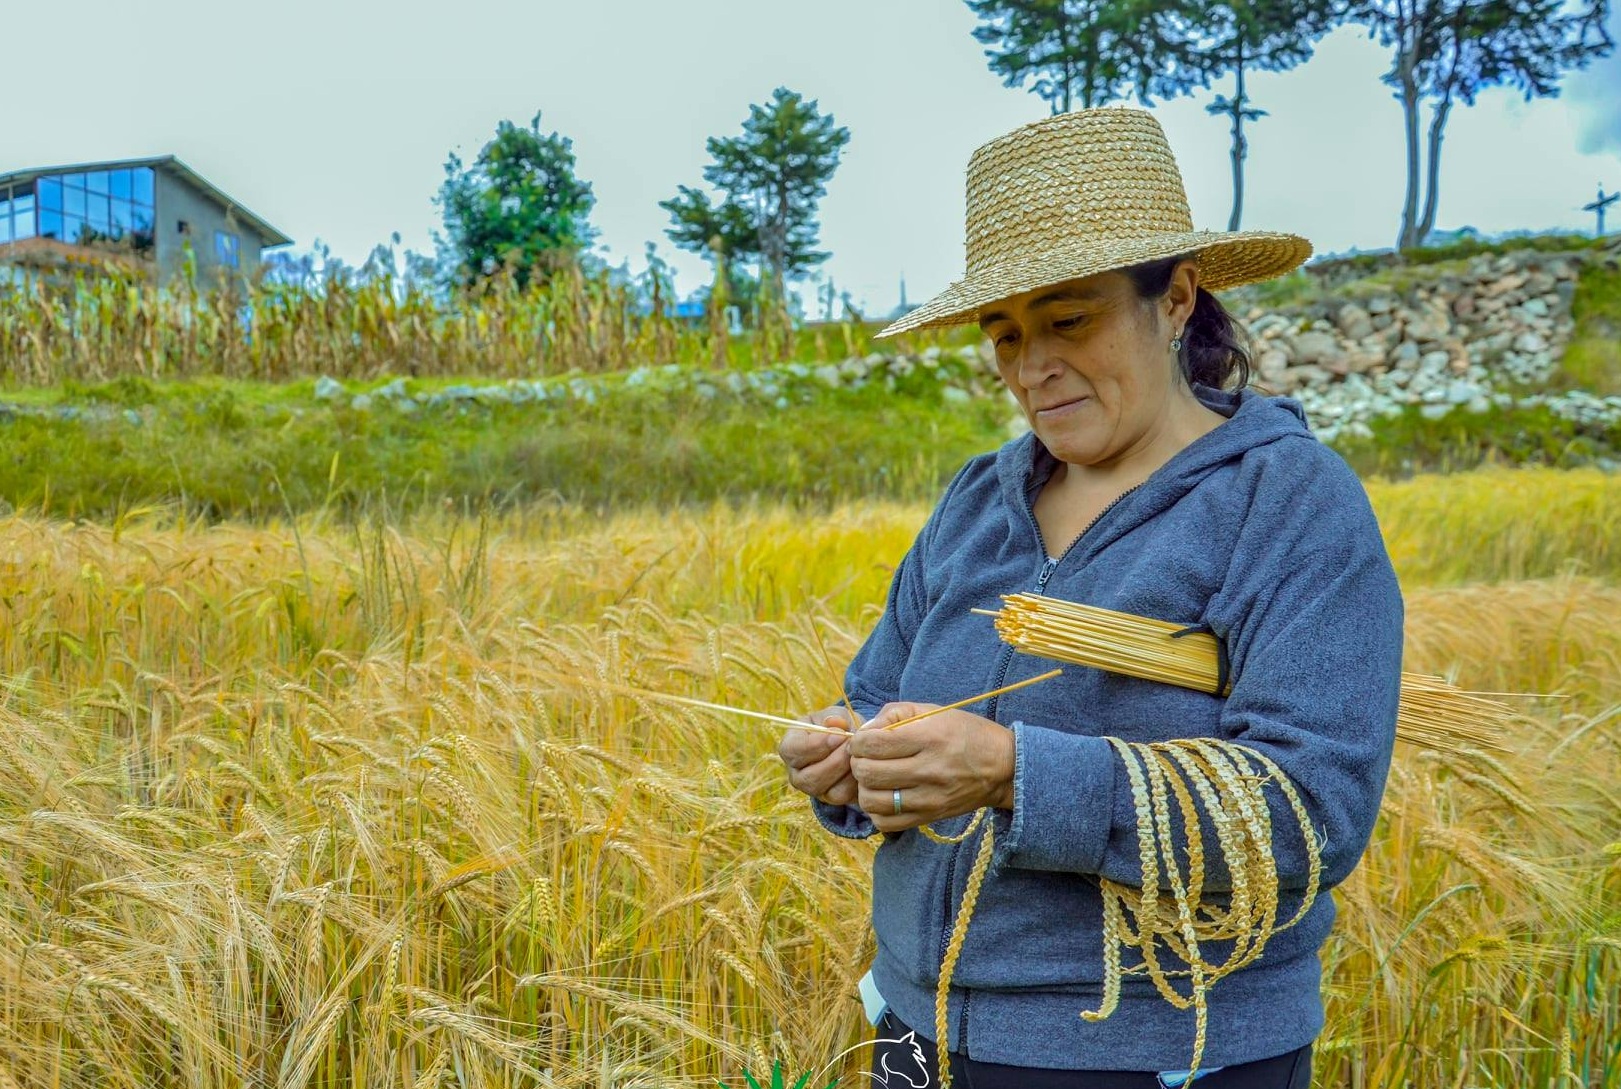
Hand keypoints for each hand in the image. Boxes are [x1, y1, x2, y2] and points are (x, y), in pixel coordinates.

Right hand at [777, 704, 862, 806]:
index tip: (839, 735)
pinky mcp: (830, 799)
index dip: (815, 745)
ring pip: (825, 789)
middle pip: (809, 776)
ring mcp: (812, 789)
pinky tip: (862, 766)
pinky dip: (855, 782)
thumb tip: (834, 723)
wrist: (851, 743)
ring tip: (859, 754)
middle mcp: (796, 772)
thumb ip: (835, 717)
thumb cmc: (838, 726)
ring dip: (846, 771)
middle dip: (835, 761)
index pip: (791, 751)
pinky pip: (842, 796)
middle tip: (853, 746)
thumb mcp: (836, 715)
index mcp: (790, 747)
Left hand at [847, 702, 1014, 833]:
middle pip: (867, 773)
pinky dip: (877, 811)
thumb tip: (864, 730)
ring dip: (864, 788)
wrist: (1003, 767)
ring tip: (874, 778)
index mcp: (929, 738)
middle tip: (866, 758)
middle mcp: (928, 770)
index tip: (864, 740)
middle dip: (857, 763)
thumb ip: (894, 713)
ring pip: (872, 801)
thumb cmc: (965, 733)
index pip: (873, 744)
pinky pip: (886, 823)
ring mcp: (929, 798)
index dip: (858, 741)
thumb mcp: (933, 711)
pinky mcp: (930, 818)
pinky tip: (885, 796)